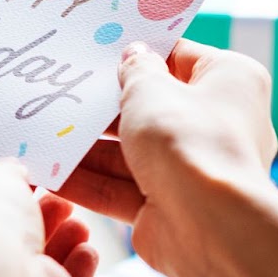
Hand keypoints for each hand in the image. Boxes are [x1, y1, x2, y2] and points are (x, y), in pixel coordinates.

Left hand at [0, 162, 99, 276]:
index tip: (28, 185)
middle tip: (62, 202)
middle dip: (39, 219)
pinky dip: (74, 271)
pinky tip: (86, 251)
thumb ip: (5, 174)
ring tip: (78, 225)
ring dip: (61, 243)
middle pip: (5, 244)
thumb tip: (14, 171)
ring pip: (33, 269)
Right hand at [60, 41, 276, 275]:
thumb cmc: (189, 143)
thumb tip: (133, 57)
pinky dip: (89, 182)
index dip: (141, 52)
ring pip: (132, 152)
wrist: (208, 228)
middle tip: (65, 93)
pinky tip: (52, 173)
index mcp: (230, 81)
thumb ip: (136, 70)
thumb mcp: (151, 90)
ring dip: (89, 147)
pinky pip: (121, 189)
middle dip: (106, 107)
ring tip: (47, 133)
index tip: (101, 48)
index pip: (180, 56)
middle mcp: (217, 125)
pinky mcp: (167, 206)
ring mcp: (191, 169)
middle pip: (152, 108)